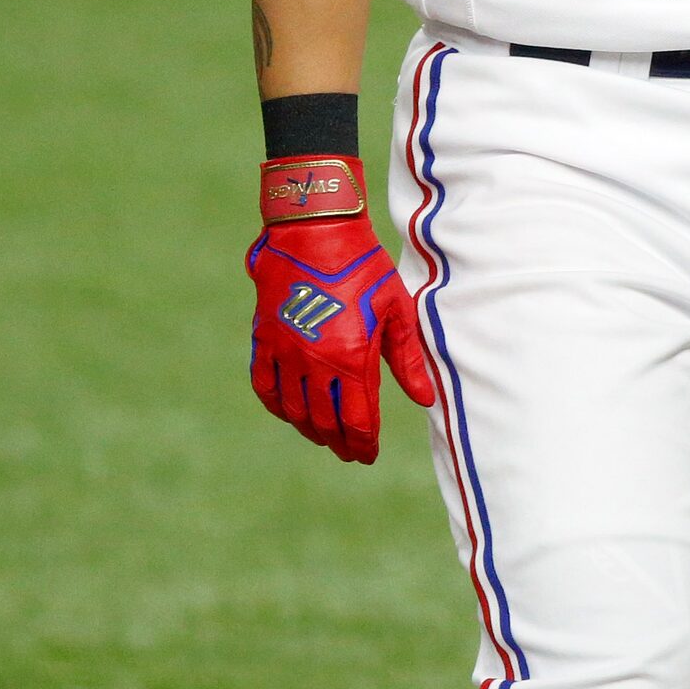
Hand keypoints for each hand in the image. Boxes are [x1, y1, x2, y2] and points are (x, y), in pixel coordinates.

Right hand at [247, 156, 435, 463]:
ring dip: (311, 429)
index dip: (363, 443)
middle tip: (351, 452)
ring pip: (294, 410)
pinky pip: (265, 387)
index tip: (368, 455)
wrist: (314, 233)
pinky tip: (289, 413)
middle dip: (339, 442)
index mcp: (351, 359)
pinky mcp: (264, 340)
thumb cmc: (364, 268)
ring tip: (325, 436)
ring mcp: (284, 354)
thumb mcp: (396, 310)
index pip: (357, 420)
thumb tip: (425, 400)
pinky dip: (278, 407)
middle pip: (324, 421)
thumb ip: (408, 360)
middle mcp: (314, 364)